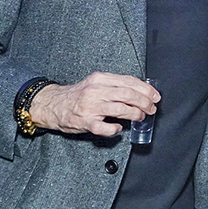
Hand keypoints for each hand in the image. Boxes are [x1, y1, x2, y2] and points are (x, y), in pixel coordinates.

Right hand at [28, 72, 158, 136]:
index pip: (129, 81)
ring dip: (136, 114)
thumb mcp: (95, 83)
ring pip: (121, 109)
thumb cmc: (77, 95)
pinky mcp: (86, 122)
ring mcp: (91, 107)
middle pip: (129, 94)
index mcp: (100, 79)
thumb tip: (140, 91)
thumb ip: (115, 85)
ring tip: (140, 116)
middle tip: (151, 108)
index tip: (155, 96)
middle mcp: (96, 91)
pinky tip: (119, 128)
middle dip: (145, 102)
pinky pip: (106, 127)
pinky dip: (116, 129)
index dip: (146, 90)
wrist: (52, 104)